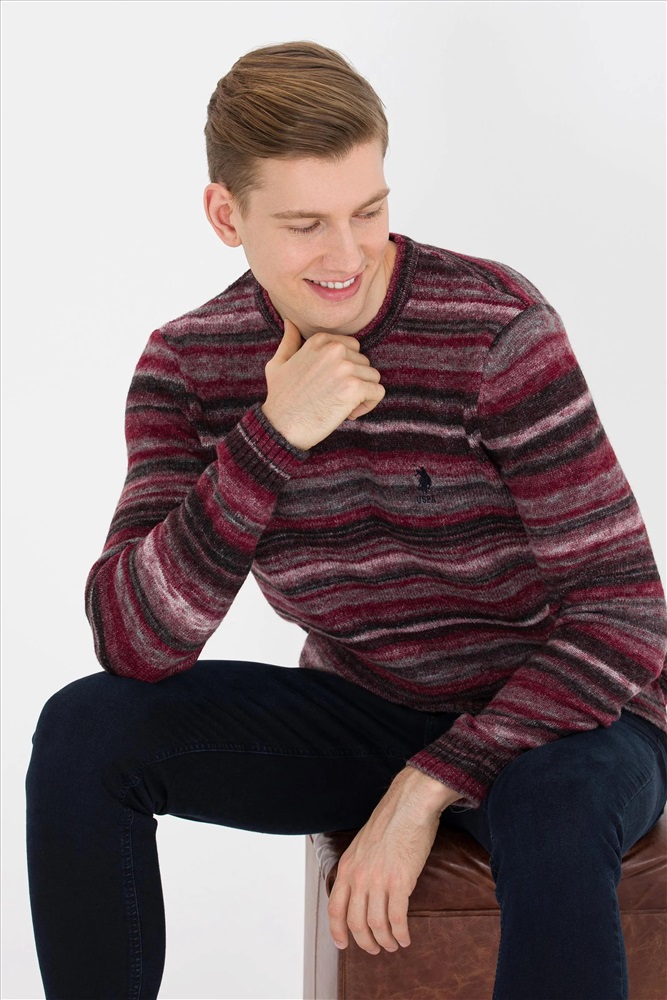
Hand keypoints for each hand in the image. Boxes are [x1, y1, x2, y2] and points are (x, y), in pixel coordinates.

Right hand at [260, 318, 384, 450]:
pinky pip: (377, 392)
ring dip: (361, 395)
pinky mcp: (354, 388)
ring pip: (373, 378)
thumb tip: (290, 322)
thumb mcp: (277, 364)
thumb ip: (289, 342)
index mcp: (320, 341)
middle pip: (364, 363)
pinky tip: (348, 414)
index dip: (346, 369)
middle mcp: (334, 349)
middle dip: (354, 382)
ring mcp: (345, 368)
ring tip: (340, 407)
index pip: (352, 348)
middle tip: (334, 398)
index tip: (331, 385)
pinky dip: (368, 405)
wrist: (281, 426)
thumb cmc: (279, 398)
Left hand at [327, 767, 461, 954]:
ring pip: (376, 925)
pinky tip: (406, 938)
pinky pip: (397, 919)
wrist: (409, 805)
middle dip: (365, 942)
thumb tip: (360, 889)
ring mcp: (378, 880)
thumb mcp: (362, 845)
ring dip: (385, 941)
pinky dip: (401, 934)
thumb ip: (358, 867)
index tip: (343, 945)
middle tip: (376, 949)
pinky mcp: (400, 882)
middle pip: (356, 923)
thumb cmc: (390, 822)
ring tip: (394, 945)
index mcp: (347, 867)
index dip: (337, 931)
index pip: (335, 908)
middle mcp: (359, 877)